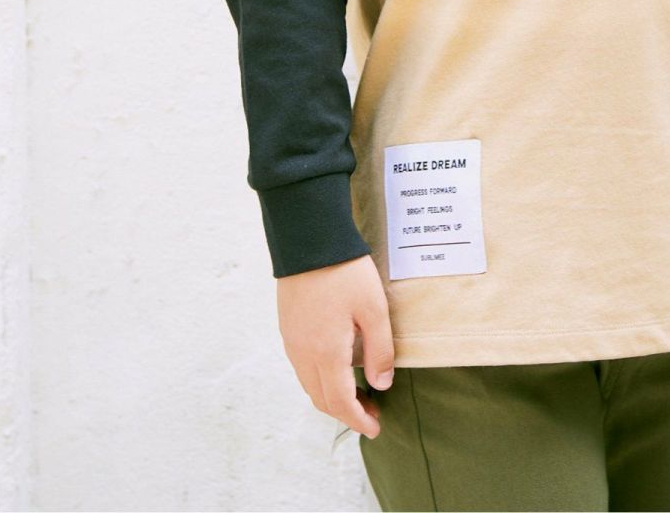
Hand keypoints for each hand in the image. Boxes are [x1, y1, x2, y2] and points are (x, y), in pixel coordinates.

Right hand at [277, 254, 394, 438]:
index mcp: (325, 353)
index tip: (375, 429)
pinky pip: (302, 367)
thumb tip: (381, 385)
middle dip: (346, 413)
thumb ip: (380, 350)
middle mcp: (303, 354)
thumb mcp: (374, 308)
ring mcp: (292, 341)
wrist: (308, 239)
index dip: (358, 420)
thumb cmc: (344, 272)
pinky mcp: (288, 328)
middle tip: (372, 413)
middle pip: (321, 399)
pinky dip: (320, 379)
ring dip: (332, 396)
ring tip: (358, 393)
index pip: (340, 402)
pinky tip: (338, 367)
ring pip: (309, 385)